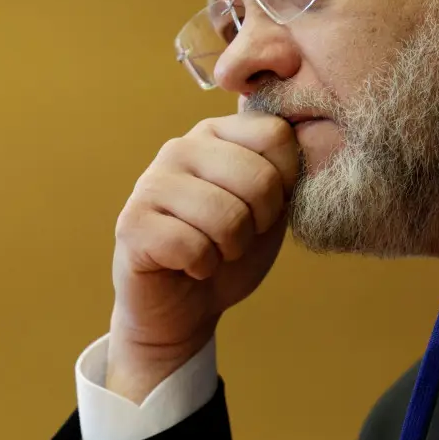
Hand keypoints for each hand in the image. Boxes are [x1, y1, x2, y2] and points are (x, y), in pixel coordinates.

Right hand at [107, 112, 299, 402]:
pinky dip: (202, 267)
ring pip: (227, 216)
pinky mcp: (132, 223)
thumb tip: (306, 133)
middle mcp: (180, 147)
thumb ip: (284, 171)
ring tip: (210, 251)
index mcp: (217, 134)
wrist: (184, 306)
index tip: (261, 208)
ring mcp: (151, 182)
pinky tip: (187, 265)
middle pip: (259, 178)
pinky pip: (193, 246)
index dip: (283, 185)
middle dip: (258, 225)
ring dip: (229, 250)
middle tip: (234, 238)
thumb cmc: (230, 251)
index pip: (277, 134)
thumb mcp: (270, 207)